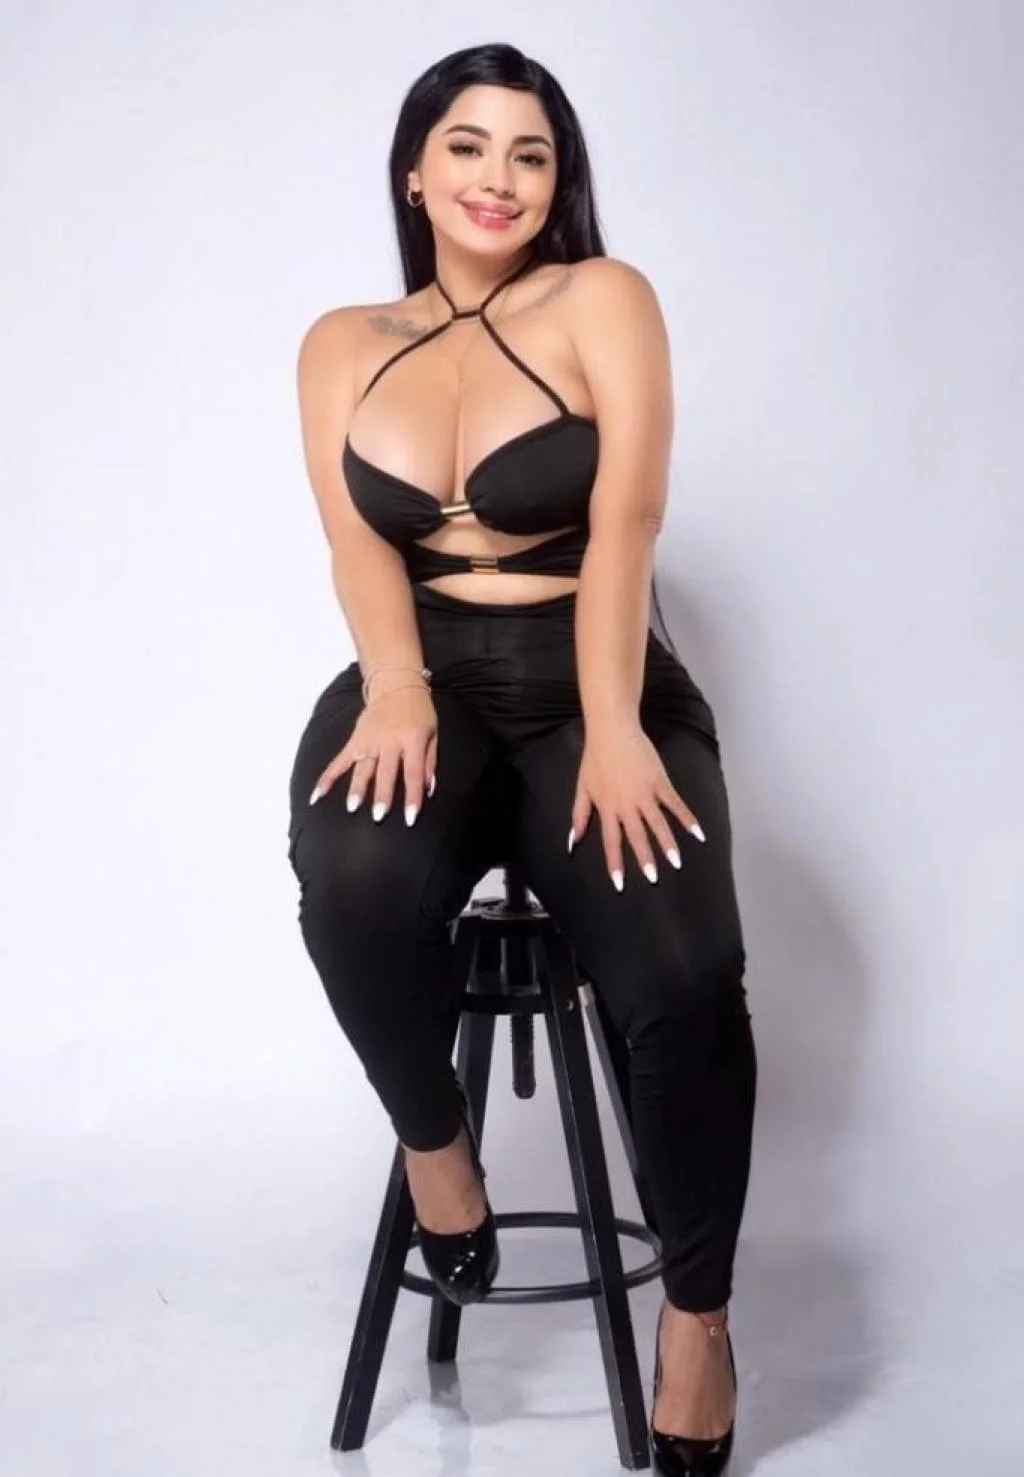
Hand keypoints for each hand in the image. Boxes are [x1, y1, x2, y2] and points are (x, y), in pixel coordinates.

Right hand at [308, 685, 436, 825]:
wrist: (396, 684)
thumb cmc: (419, 711)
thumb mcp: (433, 733)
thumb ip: (430, 762)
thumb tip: (428, 790)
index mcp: (412, 739)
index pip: (413, 772)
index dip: (412, 796)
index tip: (410, 818)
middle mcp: (389, 741)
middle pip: (386, 772)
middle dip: (382, 795)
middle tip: (378, 816)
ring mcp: (370, 740)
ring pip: (362, 767)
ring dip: (357, 788)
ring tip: (352, 807)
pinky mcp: (356, 739)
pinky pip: (340, 760)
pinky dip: (328, 776)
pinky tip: (318, 794)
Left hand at [569, 723, 704, 889]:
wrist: (612, 730)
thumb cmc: (595, 758)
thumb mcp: (582, 787)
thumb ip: (579, 815)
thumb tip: (572, 841)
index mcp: (607, 807)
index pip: (611, 842)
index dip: (615, 864)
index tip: (619, 884)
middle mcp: (626, 804)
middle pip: (637, 837)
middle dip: (645, 860)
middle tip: (654, 879)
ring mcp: (645, 793)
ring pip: (658, 824)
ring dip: (668, 844)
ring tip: (676, 862)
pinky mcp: (660, 781)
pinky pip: (675, 804)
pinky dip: (687, 819)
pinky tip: (698, 833)